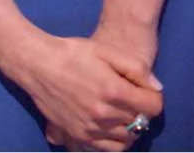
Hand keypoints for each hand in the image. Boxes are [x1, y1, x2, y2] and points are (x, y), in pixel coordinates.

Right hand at [10, 30, 160, 149]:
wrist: (37, 64)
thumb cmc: (72, 53)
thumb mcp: (106, 50)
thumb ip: (136, 68)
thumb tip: (156, 87)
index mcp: (114, 90)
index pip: (153, 106)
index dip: (153, 96)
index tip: (144, 90)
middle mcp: (104, 114)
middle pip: (141, 121)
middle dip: (141, 110)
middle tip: (130, 98)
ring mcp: (91, 128)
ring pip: (128, 138)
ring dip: (130, 127)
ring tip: (121, 113)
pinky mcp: (79, 135)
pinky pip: (109, 148)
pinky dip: (117, 140)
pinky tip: (111, 127)